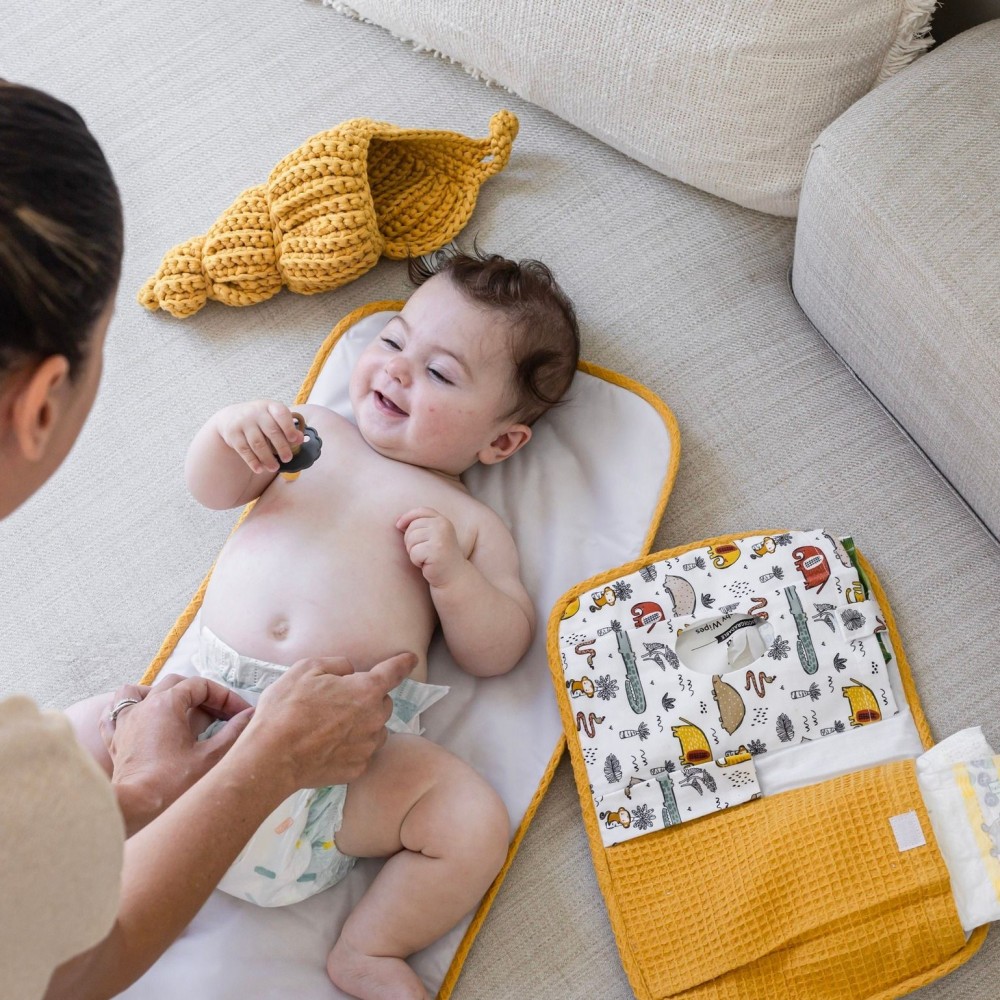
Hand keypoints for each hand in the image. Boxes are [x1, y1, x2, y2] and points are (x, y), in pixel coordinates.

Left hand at [100, 674, 254, 834]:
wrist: (136, 809)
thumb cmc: (172, 784)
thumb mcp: (211, 756)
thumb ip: (233, 731)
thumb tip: (249, 715)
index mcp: (167, 704)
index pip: (201, 686)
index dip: (225, 696)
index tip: (239, 713)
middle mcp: (143, 706)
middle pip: (175, 684)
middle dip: (200, 695)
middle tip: (220, 714)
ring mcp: (124, 722)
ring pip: (136, 691)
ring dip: (157, 693)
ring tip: (174, 706)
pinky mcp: (115, 741)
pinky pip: (112, 715)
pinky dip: (124, 710)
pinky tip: (136, 717)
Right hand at [216, 400, 302, 474]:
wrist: (231, 417)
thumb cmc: (261, 420)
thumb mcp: (274, 419)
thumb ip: (288, 428)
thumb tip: (300, 439)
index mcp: (270, 406)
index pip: (281, 414)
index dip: (289, 427)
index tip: (294, 440)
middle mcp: (256, 412)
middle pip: (271, 431)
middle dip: (281, 447)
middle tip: (287, 459)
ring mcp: (243, 422)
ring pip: (257, 443)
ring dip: (267, 458)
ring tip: (275, 468)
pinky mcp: (233, 434)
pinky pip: (244, 450)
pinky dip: (252, 461)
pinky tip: (259, 469)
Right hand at [244, 651, 417, 789]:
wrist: (272, 758)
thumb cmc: (286, 710)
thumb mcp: (306, 670)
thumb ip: (336, 665)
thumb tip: (349, 671)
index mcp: (366, 690)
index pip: (393, 672)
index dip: (403, 663)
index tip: (411, 659)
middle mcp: (374, 718)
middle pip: (383, 703)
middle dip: (369, 699)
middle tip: (340, 702)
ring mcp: (368, 746)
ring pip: (375, 729)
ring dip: (363, 724)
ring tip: (332, 727)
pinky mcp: (358, 768)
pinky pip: (362, 751)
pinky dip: (351, 747)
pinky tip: (328, 746)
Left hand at [396, 507, 466, 588]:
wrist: (453, 576)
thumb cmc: (439, 556)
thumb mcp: (433, 536)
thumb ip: (420, 526)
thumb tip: (398, 522)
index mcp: (443, 520)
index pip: (421, 511)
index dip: (407, 517)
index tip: (399, 526)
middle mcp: (443, 526)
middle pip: (412, 527)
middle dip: (410, 541)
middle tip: (421, 551)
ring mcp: (440, 537)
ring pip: (411, 540)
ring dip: (413, 552)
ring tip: (425, 557)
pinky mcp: (435, 550)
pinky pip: (414, 552)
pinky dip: (416, 561)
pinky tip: (426, 564)